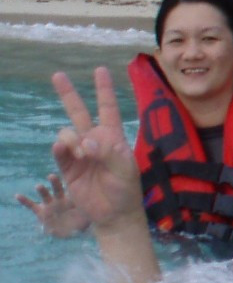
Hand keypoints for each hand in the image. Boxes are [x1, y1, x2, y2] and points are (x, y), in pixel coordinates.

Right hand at [16, 171, 87, 237]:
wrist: (69, 233)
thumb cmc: (82, 224)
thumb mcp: (90, 218)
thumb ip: (94, 214)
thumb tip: (106, 213)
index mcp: (74, 198)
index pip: (72, 187)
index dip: (71, 181)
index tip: (68, 174)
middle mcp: (61, 199)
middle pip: (58, 189)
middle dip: (55, 183)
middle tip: (52, 176)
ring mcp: (51, 205)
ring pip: (46, 196)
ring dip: (42, 191)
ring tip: (39, 186)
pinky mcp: (42, 213)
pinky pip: (31, 206)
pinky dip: (25, 201)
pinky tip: (18, 195)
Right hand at [49, 68, 144, 229]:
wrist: (113, 212)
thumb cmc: (126, 188)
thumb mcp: (125, 168)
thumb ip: (108, 152)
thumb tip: (86, 141)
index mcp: (113, 136)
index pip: (108, 107)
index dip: (104, 89)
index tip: (100, 70)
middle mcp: (94, 139)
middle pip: (78, 112)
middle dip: (68, 93)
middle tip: (57, 75)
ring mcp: (79, 152)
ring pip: (67, 133)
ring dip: (73, 140)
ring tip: (86, 156)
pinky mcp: (67, 166)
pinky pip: (59, 150)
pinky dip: (61, 148)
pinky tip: (65, 150)